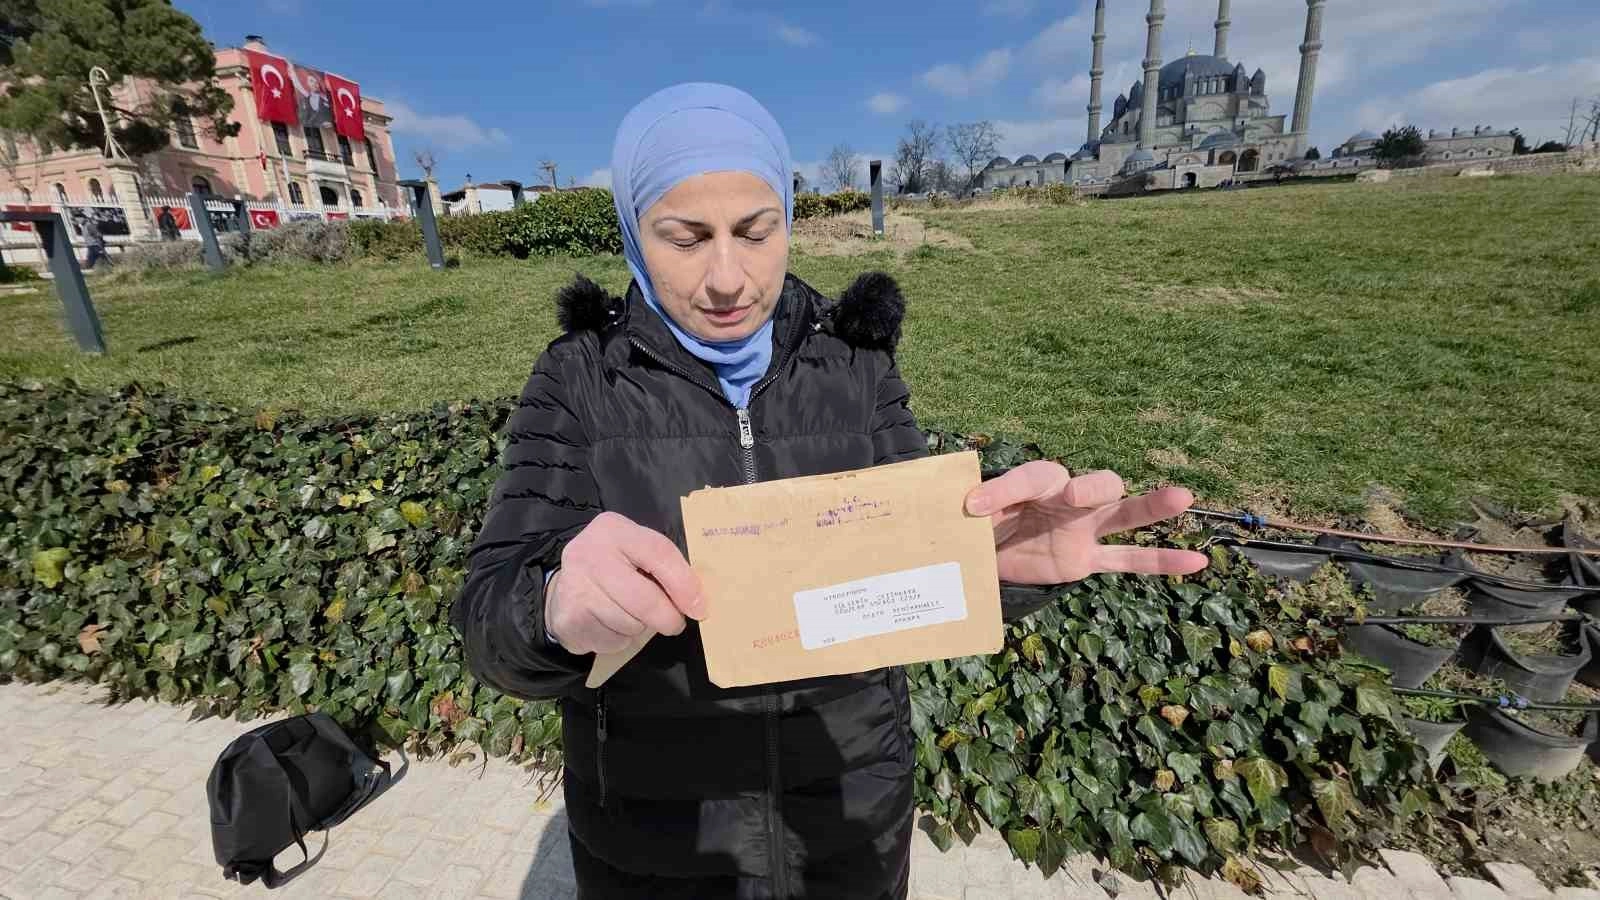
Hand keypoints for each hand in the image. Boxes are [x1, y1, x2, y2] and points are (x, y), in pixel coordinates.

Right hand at [545, 512, 704, 654]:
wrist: (566, 589)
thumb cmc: (614, 568)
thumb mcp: (636, 552)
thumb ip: (664, 566)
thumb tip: (697, 600)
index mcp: (614, 529)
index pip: (658, 552)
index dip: (684, 583)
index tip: (699, 607)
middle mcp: (590, 554)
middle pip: (645, 598)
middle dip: (667, 617)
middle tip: (674, 622)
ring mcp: (576, 587)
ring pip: (630, 623)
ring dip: (640, 627)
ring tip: (631, 614)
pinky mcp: (569, 619)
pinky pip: (612, 639)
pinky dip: (620, 638)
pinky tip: (610, 624)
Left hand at [964, 461, 1208, 583]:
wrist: (989, 552)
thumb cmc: (982, 524)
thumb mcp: (971, 516)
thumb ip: (974, 510)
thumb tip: (965, 508)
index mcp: (1036, 480)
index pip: (1030, 478)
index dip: (1003, 490)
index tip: (973, 506)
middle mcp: (1069, 496)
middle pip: (1094, 483)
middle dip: (1087, 488)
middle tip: (1073, 495)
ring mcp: (1086, 527)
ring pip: (1125, 513)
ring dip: (1151, 507)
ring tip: (1182, 497)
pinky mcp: (1089, 558)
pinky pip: (1129, 559)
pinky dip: (1161, 561)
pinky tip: (1197, 562)